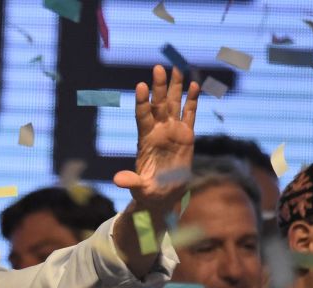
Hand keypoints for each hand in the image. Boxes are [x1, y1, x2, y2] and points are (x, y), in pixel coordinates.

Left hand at [113, 66, 199, 214]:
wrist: (164, 194)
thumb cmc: (149, 192)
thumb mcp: (139, 189)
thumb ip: (131, 182)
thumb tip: (117, 180)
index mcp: (145, 140)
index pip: (142, 117)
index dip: (142, 102)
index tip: (140, 86)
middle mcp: (158, 131)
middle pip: (158, 104)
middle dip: (159, 87)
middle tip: (158, 67)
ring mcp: (172, 131)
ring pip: (174, 104)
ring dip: (176, 87)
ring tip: (177, 67)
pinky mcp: (186, 135)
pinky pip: (190, 114)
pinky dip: (193, 100)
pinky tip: (195, 85)